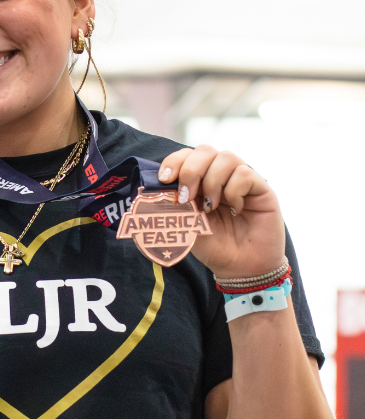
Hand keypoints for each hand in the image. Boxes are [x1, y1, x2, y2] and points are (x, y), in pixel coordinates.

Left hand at [156, 145, 286, 279]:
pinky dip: (234, 191)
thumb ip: (173, 205)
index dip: (174, 161)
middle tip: (186, 197)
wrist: (240, 267)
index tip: (165, 179)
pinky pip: (245, 174)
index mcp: (200, 182)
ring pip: (226, 158)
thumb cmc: (212, 246)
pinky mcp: (261, 188)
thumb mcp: (185, 225)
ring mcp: (242, 180)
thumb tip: (156, 189)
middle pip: (205, 151)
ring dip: (212, 182)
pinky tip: (235, 208)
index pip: (187, 156)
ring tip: (211, 206)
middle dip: (190, 170)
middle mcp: (221, 176)